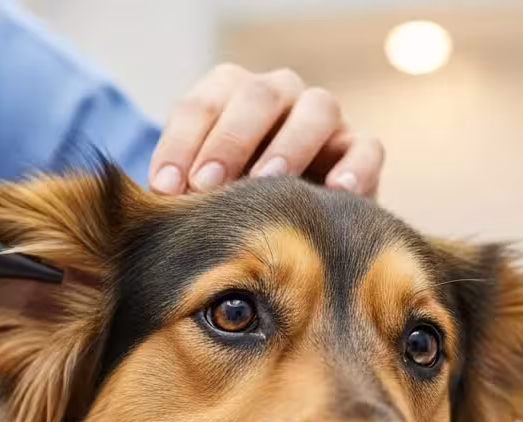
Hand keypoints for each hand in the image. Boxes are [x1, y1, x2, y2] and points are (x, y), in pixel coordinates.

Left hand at [148, 64, 383, 197]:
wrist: (286, 227)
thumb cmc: (226, 202)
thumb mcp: (198, 193)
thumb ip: (180, 190)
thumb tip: (155, 203)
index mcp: (228, 94)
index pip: (201, 105)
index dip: (180, 144)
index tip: (166, 189)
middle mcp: (278, 95)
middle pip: (258, 95)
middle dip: (230, 139)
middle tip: (208, 183)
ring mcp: (322, 119)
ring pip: (318, 108)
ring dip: (290, 144)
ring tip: (268, 182)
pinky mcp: (359, 150)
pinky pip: (367, 147)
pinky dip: (356, 166)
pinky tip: (337, 192)